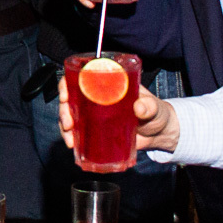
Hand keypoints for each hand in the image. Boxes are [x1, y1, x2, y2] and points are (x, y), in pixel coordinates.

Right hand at [58, 72, 178, 154]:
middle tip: (68, 123)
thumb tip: (139, 107)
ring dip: (64, 126)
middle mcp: (96, 97)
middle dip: (63, 110)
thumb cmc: (156, 113)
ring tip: (70, 139)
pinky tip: (72, 145)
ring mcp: (94, 114)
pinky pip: (78, 131)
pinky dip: (72, 137)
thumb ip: (149, 106)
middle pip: (70, 98)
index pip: (81, 77)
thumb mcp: (154, 107)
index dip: (67, 84)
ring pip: (70, 115)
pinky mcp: (95, 130)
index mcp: (107, 84)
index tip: (65, 95)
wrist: (159, 133)